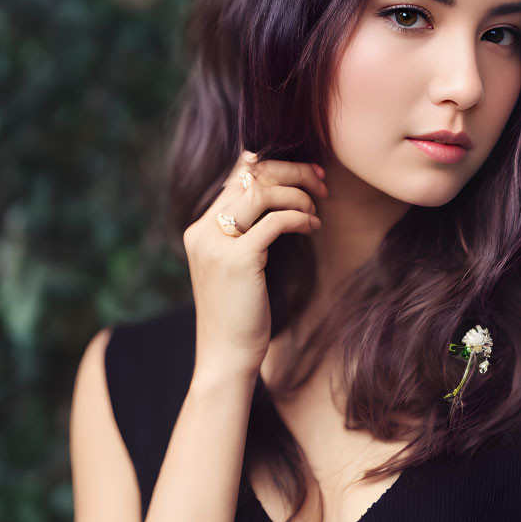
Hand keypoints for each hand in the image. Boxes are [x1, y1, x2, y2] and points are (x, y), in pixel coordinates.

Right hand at [182, 149, 326, 381]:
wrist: (225, 356)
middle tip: (321, 181)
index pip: (235, 176)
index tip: (306, 173)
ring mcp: (217, 245)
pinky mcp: (238, 260)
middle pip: (250, 176)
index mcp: (199, 229)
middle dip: (293, 171)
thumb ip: (246, 234)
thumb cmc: (239, 314)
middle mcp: (202, 231)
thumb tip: (278, 203)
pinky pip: (276, 222)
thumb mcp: (237, 267)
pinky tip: (313, 226)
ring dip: (298, 193)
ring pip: (262, 192)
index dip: (273, 165)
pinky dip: (300, 217)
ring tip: (317, 207)